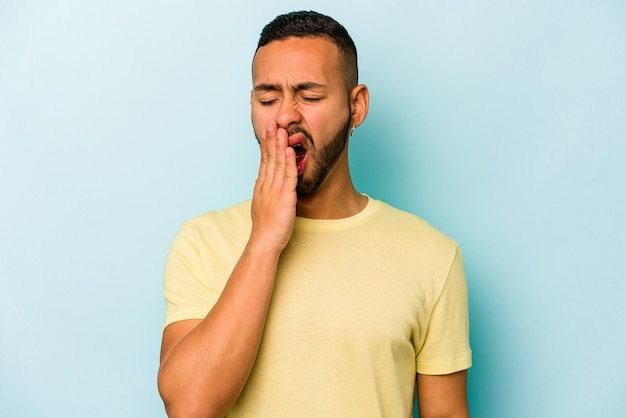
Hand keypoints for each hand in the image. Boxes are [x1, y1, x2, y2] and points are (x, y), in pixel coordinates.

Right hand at [250, 120, 297, 252]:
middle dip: (270, 139)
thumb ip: (262, 190)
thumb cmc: (265, 227)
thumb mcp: (261, 204)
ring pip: (277, 163)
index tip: (267, 131)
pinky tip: (289, 150)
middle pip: (268, 157)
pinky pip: (287, 176)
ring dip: (279, 145)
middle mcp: (266, 185)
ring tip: (281, 129)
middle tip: (272, 122)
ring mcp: (274, 190)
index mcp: (261, 186)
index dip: (266, 145)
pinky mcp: (284, 197)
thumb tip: (259, 179)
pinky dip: (288, 162)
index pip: (264, 160)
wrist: (264, 242)